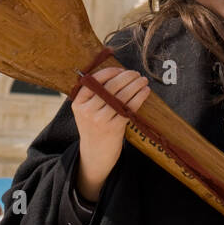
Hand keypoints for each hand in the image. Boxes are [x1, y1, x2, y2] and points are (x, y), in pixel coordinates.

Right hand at [72, 64, 150, 200]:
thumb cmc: (94, 127)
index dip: (110, 72)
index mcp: (78, 102)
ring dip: (136, 85)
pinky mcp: (114, 128)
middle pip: (111, 86)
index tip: (121, 69)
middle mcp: (87, 110)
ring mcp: (100, 120)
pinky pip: (129, 108)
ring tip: (143, 81)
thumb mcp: (86, 110)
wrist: (95, 154)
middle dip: (126, 76)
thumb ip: (94, 94)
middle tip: (136, 73)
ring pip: (122, 96)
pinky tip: (145, 92)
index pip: (94, 80)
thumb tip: (117, 72)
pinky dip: (139, 97)